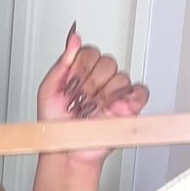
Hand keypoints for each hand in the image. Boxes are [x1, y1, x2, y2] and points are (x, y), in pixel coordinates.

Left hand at [37, 25, 148, 168]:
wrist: (66, 151)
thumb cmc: (56, 126)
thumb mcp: (48, 90)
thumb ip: (62, 63)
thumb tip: (74, 39)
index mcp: (82, 72)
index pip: (90, 53)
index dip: (80, 68)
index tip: (71, 83)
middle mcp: (99, 81)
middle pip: (107, 62)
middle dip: (91, 82)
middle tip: (82, 99)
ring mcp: (115, 93)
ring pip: (120, 77)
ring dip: (104, 94)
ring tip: (93, 108)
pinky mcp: (129, 107)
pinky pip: (141, 91)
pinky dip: (132, 96)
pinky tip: (114, 106)